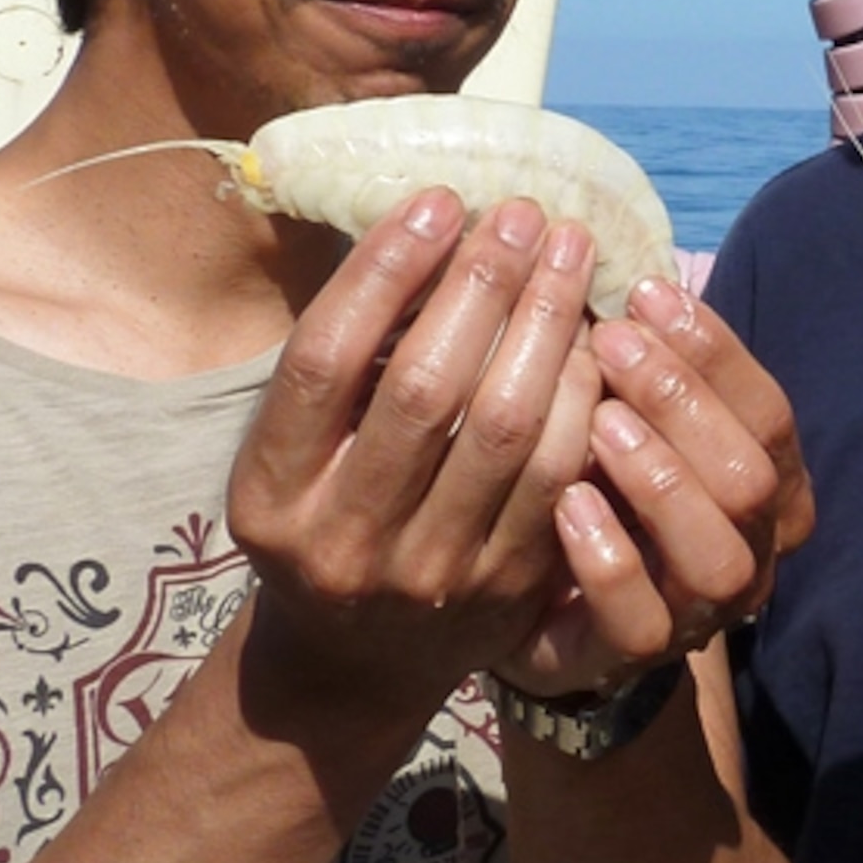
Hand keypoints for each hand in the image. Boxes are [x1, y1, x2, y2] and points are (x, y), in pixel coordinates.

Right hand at [227, 191, 603, 735]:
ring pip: (503, 427)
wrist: (354, 662)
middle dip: (482, 284)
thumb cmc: (327, 515)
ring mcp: (428, 573)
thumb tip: (425, 226)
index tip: (439, 201)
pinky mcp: (503, 589)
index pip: (324, 359)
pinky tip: (593, 337)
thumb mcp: (295, 454)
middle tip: (524, 214)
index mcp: (269, 495)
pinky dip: (580, 394)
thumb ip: (345, 364)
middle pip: (424, 386)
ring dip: (545, 325)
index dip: (384, 270)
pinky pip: (557, 472)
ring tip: (568, 253)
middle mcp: (342, 540)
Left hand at [506, 280, 814, 695]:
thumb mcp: (629, 417)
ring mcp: (701, 613)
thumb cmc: (599, 488)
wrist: (545, 612)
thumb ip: (643, 366)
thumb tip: (615, 266)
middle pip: (752, 476)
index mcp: (769, 485)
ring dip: (660, 479)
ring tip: (597, 423)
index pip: (769, 412)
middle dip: (684, 402)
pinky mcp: (634, 655)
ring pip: (719, 555)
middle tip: (609, 342)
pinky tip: (566, 503)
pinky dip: (609, 556)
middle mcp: (753, 550)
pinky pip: (641, 619)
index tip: (644, 293)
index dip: (714, 352)